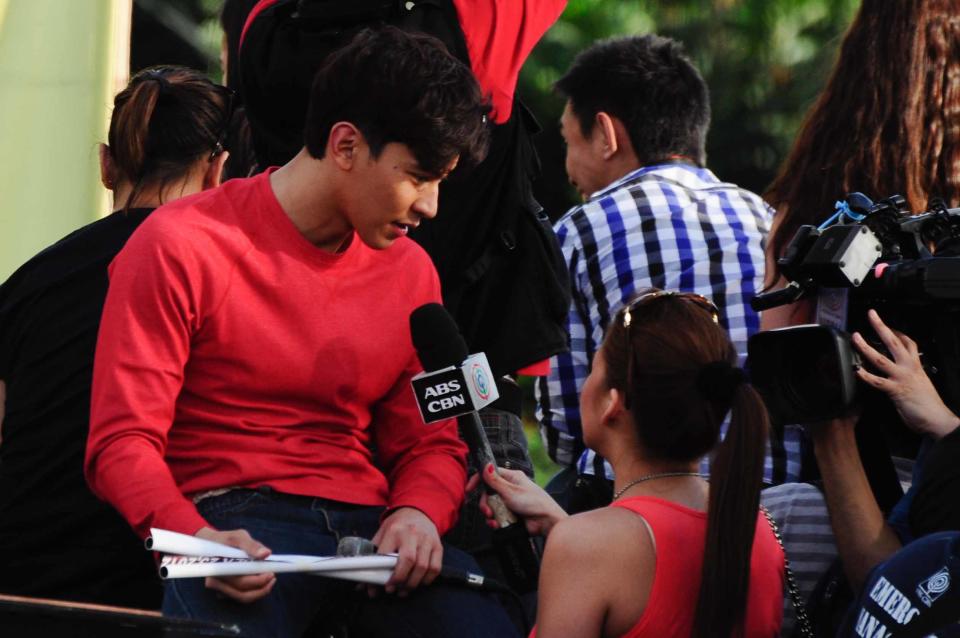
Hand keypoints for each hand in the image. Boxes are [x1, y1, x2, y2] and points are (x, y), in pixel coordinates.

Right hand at [195, 527, 275, 602]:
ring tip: (269, 580)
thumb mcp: (239, 536)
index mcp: (219, 569)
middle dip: (261, 588)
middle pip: (242, 594)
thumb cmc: (226, 539)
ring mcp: (218, 588)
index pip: (241, 582)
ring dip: (259, 592)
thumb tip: (266, 553)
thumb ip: (252, 545)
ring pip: (242, 597)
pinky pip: (240, 596)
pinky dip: (252, 591)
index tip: (271, 574)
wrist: (211, 543)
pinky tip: (260, 581)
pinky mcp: (223, 591)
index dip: (259, 581)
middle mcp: (215, 582)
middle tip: (273, 577)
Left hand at [372, 507, 441, 595]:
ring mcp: (427, 539)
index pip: (386, 555)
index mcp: (394, 530)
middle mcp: (412, 533)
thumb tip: (363, 585)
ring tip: (404, 590)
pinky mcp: (438, 546)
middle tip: (393, 589)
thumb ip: (373, 557)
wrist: (418, 511)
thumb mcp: (382, 534)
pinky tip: (418, 582)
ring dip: (412, 583)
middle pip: (408, 560)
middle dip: (400, 579)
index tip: (381, 586)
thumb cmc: (397, 526)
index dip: (383, 573)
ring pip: (423, 567)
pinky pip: (435, 568)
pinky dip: (427, 580)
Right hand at [468, 463, 567, 536]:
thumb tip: (486, 466)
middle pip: (488, 493)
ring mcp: (510, 502)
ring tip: (494, 519)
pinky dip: (495, 521)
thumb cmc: (534, 502)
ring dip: (490, 514)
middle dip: (485, 503)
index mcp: (511, 477)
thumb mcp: (511, 491)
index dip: (478, 480)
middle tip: (488, 511)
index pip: (490, 474)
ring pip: (492, 506)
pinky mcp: (511, 514)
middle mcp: (509, 488)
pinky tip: (498, 524)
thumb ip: (495, 481)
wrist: (546, 521)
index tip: (469, 489)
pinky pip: (497, 516)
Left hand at [853, 309, 959, 438]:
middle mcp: (909, 367)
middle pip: (893, 342)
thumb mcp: (920, 382)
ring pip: (881, 358)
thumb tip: (898, 371)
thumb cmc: (928, 403)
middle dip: (881, 327)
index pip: (908, 343)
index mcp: (915, 365)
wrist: (938, 419)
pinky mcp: (896, 390)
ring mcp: (901, 378)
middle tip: (871, 314)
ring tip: (856, 337)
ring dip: (866, 347)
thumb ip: (909, 374)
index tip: (888, 326)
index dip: (898, 332)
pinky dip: (865, 375)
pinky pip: (877, 381)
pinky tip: (856, 370)